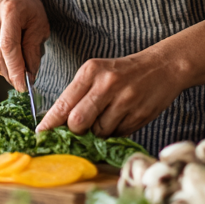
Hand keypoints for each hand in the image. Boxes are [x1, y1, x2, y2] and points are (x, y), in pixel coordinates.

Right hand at [0, 0, 49, 91]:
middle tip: (25, 82)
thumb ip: (34, 47)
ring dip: (6, 71)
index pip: (9, 46)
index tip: (24, 86)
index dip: (15, 69)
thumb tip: (31, 73)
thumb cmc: (25, 7)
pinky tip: (8, 59)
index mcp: (10, 11)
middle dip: (12, 74)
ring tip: (19, 68)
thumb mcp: (39, 22)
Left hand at [35, 3, 204, 136]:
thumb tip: (57, 125)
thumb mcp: (98, 74)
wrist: (163, 67)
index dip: (51, 124)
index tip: (41, 136)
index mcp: (91, 71)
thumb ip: (78, 96)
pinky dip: (116, 131)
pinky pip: (118, 134)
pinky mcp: (139, 114)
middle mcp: (106, 84)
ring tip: (110, 114)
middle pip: (77, 122)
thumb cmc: (123, 73)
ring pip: (99, 131)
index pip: (64, 103)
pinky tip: (124, 116)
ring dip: (100, 131)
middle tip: (82, 127)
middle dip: (76, 130)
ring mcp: (124, 100)